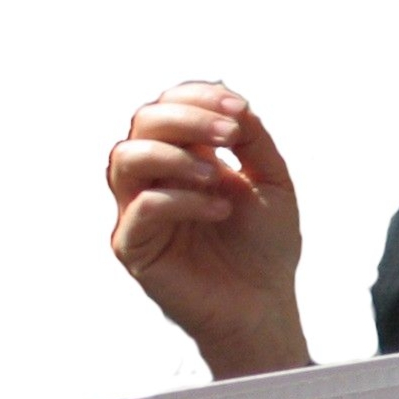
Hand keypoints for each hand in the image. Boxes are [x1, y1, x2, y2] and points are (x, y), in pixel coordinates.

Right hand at [106, 82, 310, 378]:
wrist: (264, 301)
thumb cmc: (267, 243)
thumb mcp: (272, 180)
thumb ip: (253, 139)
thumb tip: (235, 103)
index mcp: (186, 155)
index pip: (171, 105)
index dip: (199, 96)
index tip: (240, 109)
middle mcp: (156, 176)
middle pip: (143, 121)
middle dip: (188, 118)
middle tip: (230, 135)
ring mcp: (139, 209)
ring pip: (125, 158)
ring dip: (175, 154)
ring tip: (219, 176)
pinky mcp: (134, 245)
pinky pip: (142, 207)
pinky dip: (182, 199)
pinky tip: (220, 210)